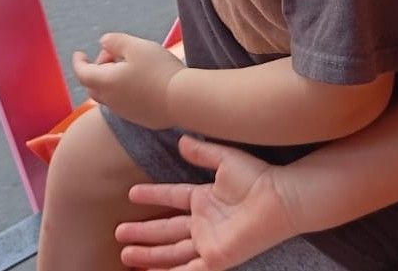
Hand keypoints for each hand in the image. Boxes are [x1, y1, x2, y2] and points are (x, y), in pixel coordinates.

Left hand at [73, 33, 185, 128]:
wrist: (182, 99)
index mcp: (105, 82)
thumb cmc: (158, 69)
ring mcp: (125, 112)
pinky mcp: (139, 118)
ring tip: (129, 66)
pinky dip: (122, 91)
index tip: (79, 53)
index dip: (78, 62)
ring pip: (108, 96)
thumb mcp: (136, 46)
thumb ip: (115, 41)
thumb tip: (103, 42)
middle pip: (93, 86)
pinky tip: (141, 81)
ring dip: (110, 81)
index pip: (82, 73)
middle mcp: (111, 101)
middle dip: (97, 69)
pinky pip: (123, 104)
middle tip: (113, 55)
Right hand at [116, 135, 294, 269]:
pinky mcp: (216, 257)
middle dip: (142, 232)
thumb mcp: (225, 159)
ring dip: (149, 254)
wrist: (278, 198)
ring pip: (171, 251)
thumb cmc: (257, 177)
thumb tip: (181, 140)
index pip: (171, 198)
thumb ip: (203, 152)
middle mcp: (204, 222)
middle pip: (166, 229)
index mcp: (205, 198)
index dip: (152, 196)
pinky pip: (189, 269)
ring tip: (125, 254)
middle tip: (118, 233)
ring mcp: (208, 241)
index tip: (131, 193)